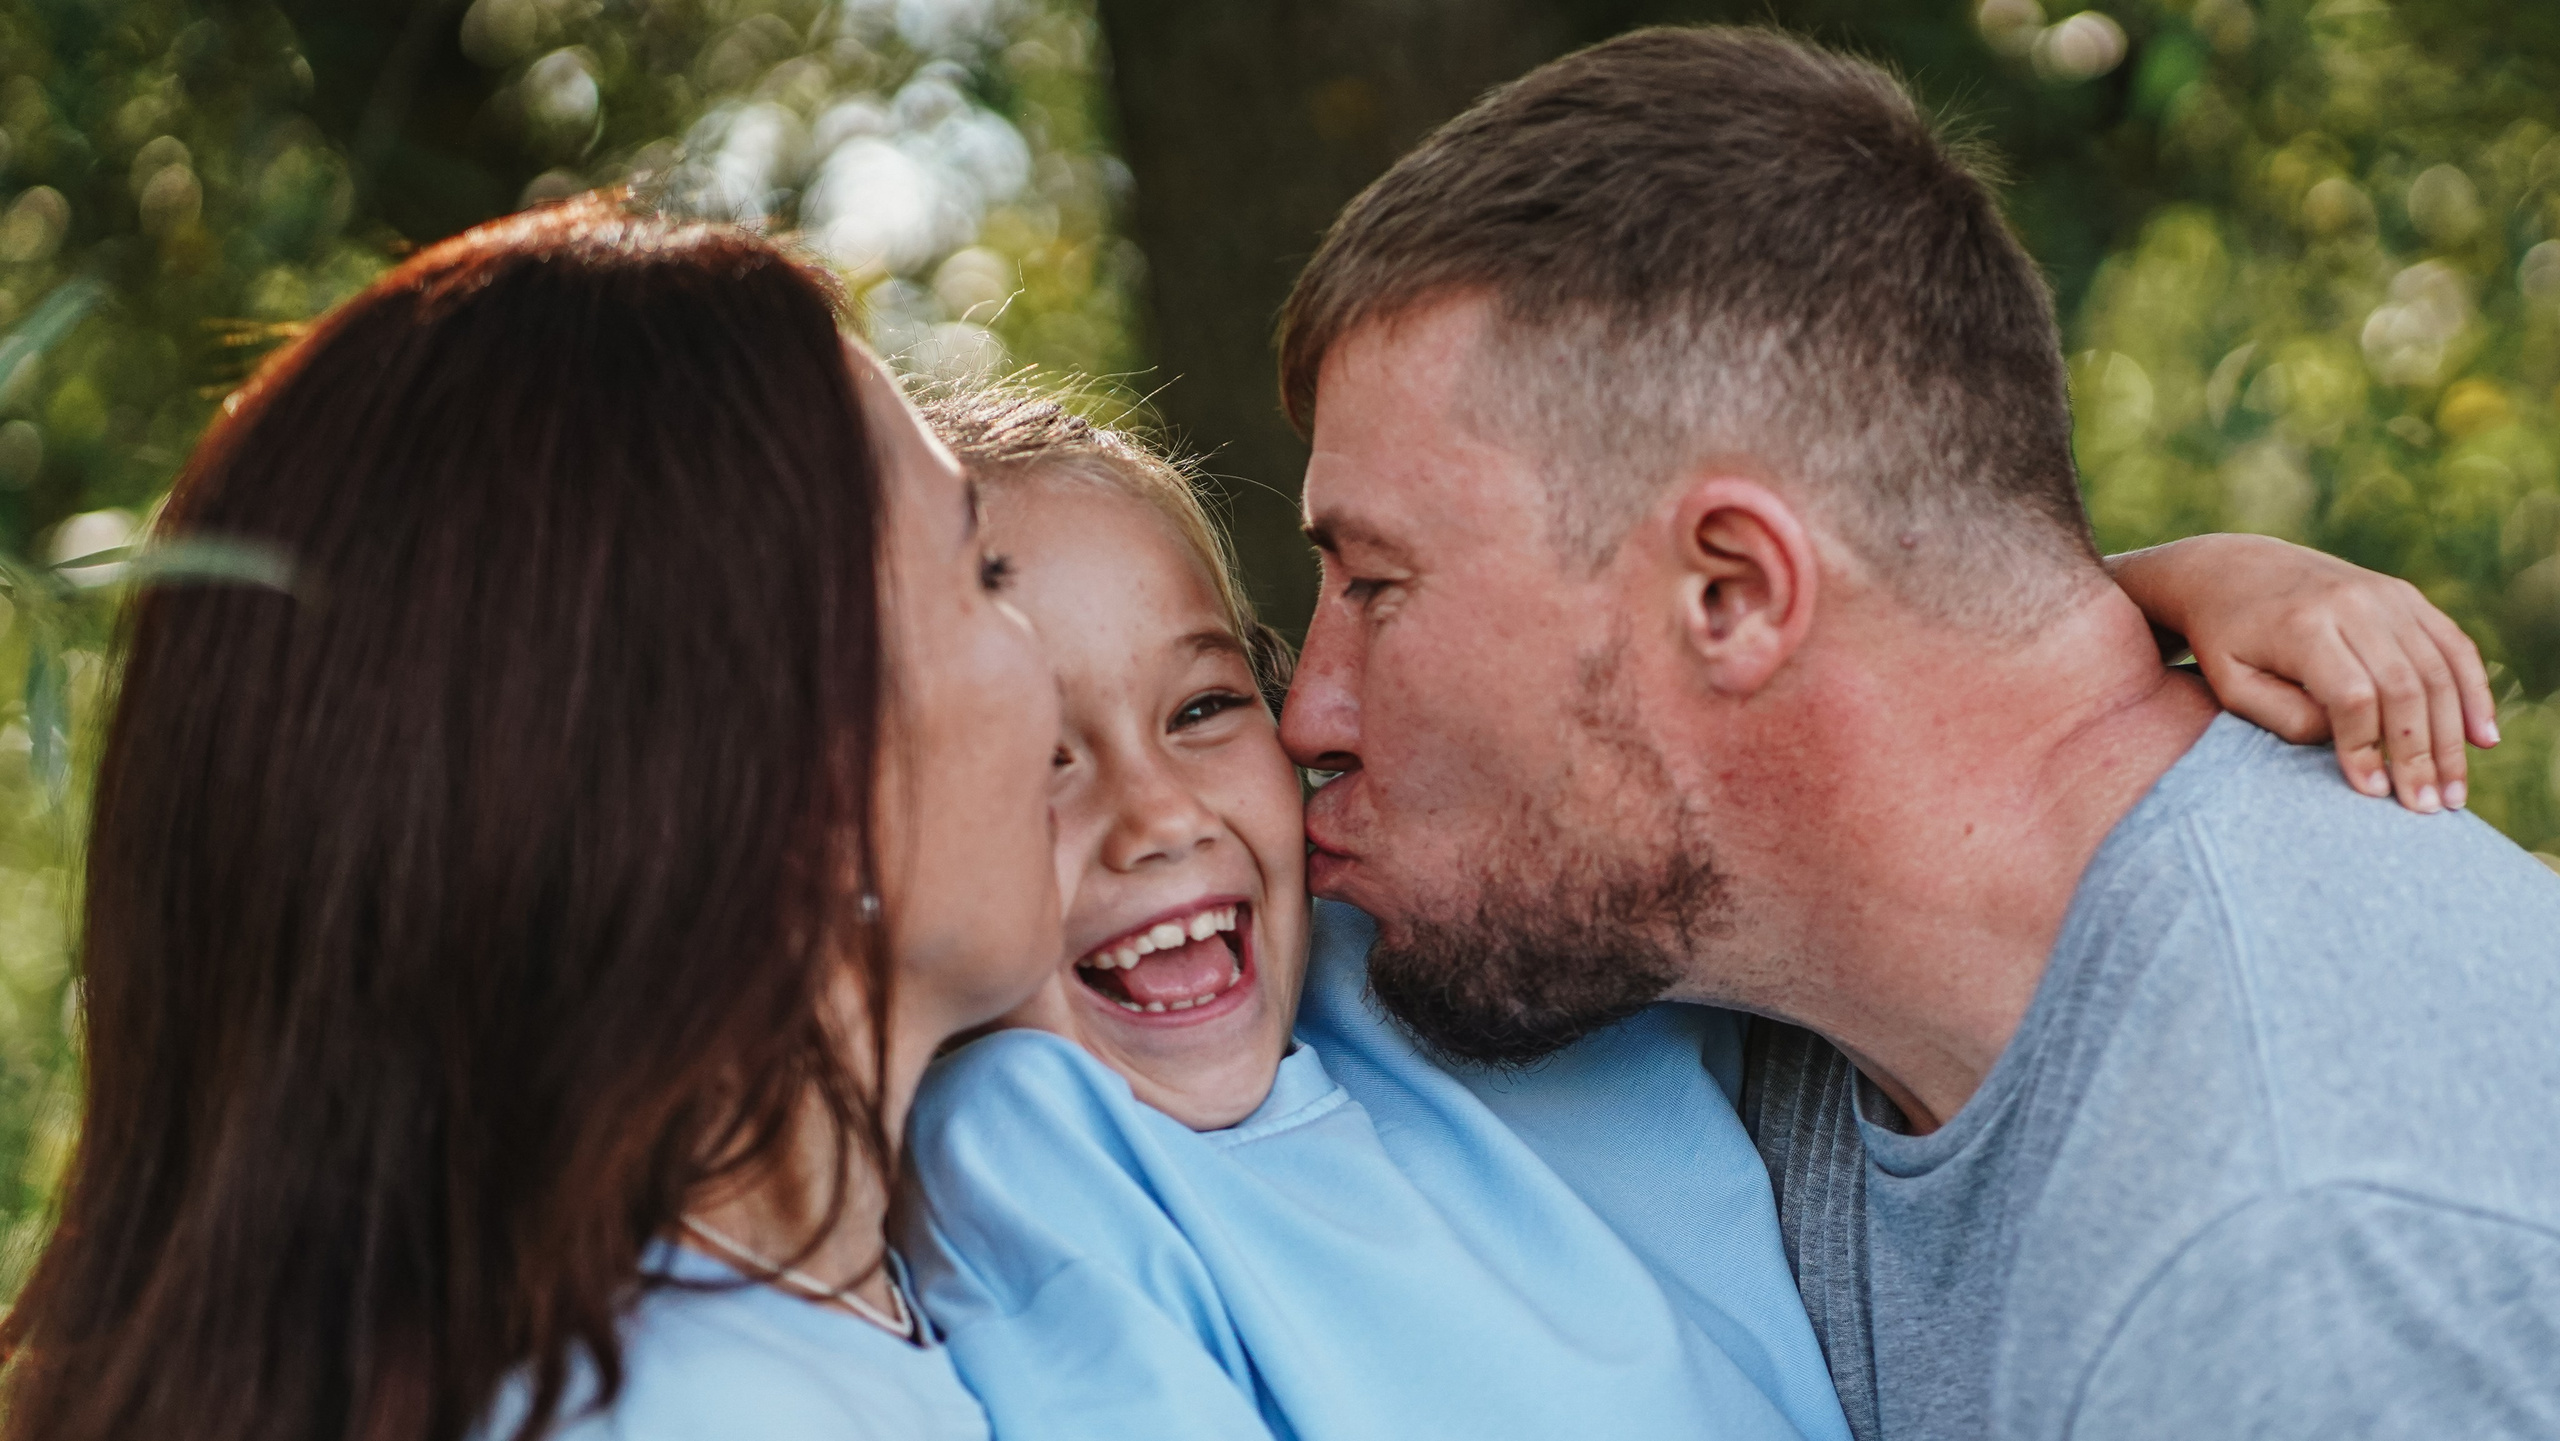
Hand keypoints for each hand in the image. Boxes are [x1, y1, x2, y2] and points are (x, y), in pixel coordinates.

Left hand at [2108, 535, 2497, 812]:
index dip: (2367, 747)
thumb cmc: (2226, 640)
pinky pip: (2453, 646)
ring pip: (2438, 671)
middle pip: (2405, 687)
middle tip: (2429, 808)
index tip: (2372, 791)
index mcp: (2304, 625)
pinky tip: (2483, 738)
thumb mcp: (2233, 685)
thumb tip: (2353, 741)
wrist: (2231, 569)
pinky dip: (2473, 692)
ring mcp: (2385, 595)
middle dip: (2421, 754)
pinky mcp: (2404, 595)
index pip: (2352, 697)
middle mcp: (2352, 603)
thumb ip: (2287, 718)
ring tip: (2453, 792)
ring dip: (2453, 737)